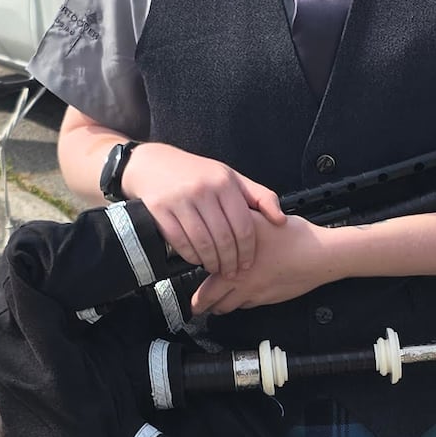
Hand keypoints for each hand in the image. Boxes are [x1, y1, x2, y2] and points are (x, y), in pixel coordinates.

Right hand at [125, 143, 285, 277]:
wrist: (154, 164)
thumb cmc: (198, 173)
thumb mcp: (231, 177)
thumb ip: (259, 196)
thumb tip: (281, 220)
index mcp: (224, 182)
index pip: (243, 225)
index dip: (248, 250)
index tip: (248, 263)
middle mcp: (203, 190)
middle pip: (224, 238)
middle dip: (231, 261)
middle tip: (233, 272)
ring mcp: (180, 200)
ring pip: (203, 243)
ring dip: (212, 262)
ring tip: (217, 268)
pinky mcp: (160, 210)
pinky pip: (180, 242)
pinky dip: (192, 256)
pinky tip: (198, 259)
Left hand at [191, 213, 328, 314]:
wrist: (320, 256)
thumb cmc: (294, 236)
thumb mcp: (262, 218)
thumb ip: (240, 218)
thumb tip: (222, 215)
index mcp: (235, 258)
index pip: (207, 277)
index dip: (195, 284)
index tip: (187, 285)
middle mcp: (242, 278)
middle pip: (212, 299)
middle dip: (201, 305)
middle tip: (194, 307)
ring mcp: (256, 291)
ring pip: (229, 306)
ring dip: (219, 307)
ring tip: (213, 306)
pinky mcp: (269, 298)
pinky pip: (248, 305)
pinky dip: (240, 303)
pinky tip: (241, 297)